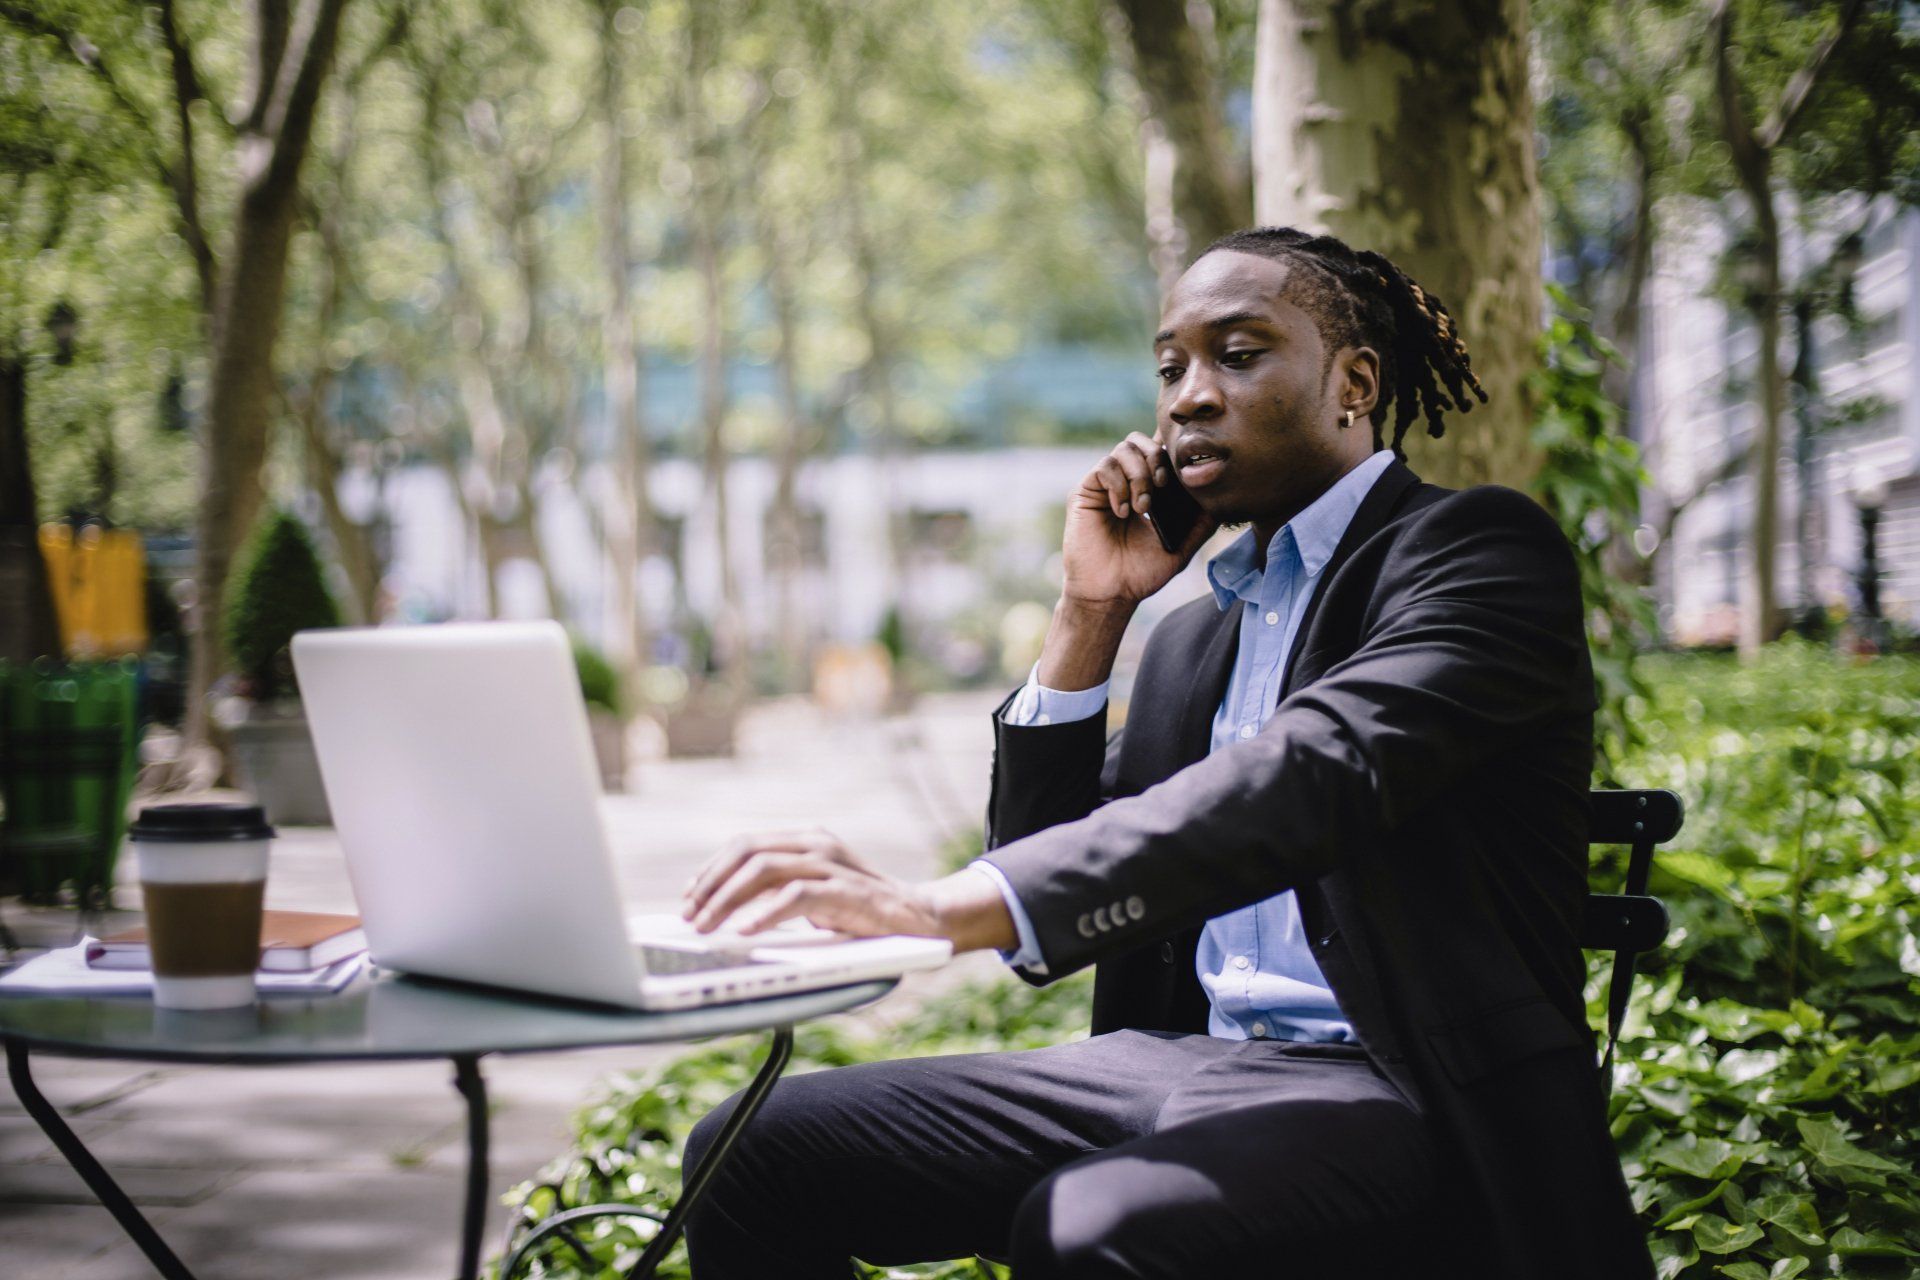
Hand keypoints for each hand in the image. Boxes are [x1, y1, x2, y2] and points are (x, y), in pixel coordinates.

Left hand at [681, 829, 1017, 951]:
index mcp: (807, 839)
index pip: (745, 844)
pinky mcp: (845, 890)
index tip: (689, 897)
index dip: (711, 870)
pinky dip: (763, 914)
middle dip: (710, 885)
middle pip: (747, 852)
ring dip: (726, 900)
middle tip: (689, 916)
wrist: (921, 921)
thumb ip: (778, 891)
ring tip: (706, 927)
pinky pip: (794, 896)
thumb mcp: (814, 895)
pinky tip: (744, 933)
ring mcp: (832, 864)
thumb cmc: (862, 913)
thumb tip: (724, 911)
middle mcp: (817, 843)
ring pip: (763, 869)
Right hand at [1061, 431, 1217, 609]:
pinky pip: (1104, 468)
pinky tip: (1124, 512)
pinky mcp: (1085, 493)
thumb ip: (1201, 524)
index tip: (1182, 469)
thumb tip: (1223, 501)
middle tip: (1163, 486)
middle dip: (1156, 458)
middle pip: (1138, 440)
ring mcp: (1104, 486)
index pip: (1156, 451)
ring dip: (1139, 475)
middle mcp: (1123, 483)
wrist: (1111, 593)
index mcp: (1145, 489)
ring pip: (1123, 450)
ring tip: (1143, 507)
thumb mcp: (1181, 547)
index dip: (1169, 449)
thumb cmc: (1142, 573)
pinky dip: (1119, 486)